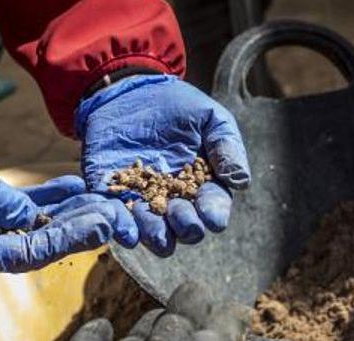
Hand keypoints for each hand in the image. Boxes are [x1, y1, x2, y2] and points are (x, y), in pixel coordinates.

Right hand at [0, 174, 135, 271]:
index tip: (101, 226)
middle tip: (115, 215)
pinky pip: (23, 203)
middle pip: (37, 242)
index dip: (67, 240)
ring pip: (35, 222)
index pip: (27, 253)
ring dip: (69, 212)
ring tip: (104, 200)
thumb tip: (34, 219)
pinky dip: (50, 196)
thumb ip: (0, 203)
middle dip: (77, 228)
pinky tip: (77, 187)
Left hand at [76, 74, 250, 255]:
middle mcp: (175, 203)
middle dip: (184, 227)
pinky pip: (116, 222)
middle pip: (184, 230)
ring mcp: (143, 203)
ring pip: (152, 234)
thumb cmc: (177, 105)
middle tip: (177, 213)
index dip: (213, 214)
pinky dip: (118, 227)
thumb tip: (240, 181)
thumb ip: (225, 146)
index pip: (212, 209)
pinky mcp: (113, 199)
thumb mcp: (209, 118)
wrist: (130, 93)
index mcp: (203, 187)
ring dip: (153, 234)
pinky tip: (118, 226)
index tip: (212, 217)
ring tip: (150, 225)